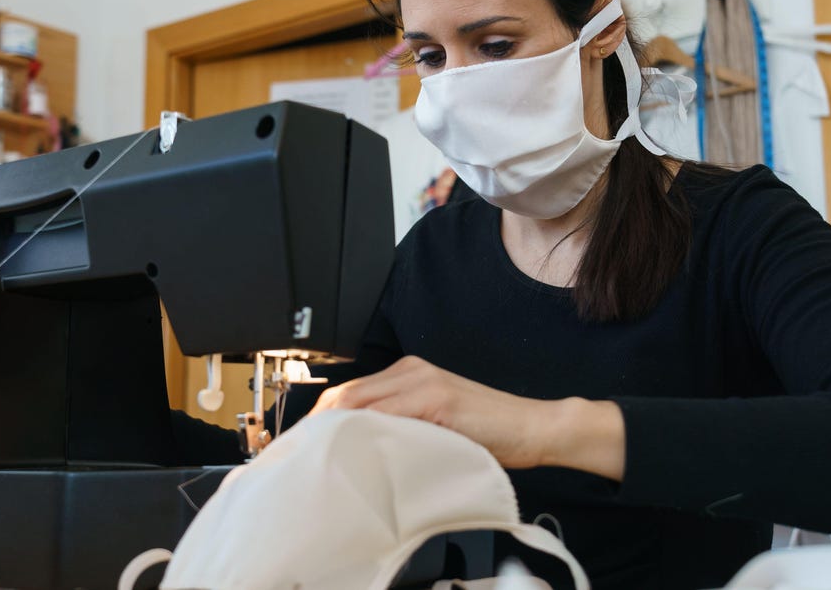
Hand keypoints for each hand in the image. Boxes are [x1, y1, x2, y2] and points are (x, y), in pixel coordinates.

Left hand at [309, 356, 559, 467]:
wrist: (532, 427)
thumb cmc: (488, 434)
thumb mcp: (435, 426)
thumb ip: (401, 427)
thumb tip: (356, 452)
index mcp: (408, 374)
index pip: (348, 393)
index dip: (318, 420)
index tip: (302, 447)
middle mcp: (411, 371)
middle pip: (345, 394)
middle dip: (315, 426)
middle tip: (298, 457)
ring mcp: (424, 382)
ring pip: (359, 402)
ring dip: (332, 430)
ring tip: (315, 459)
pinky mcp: (439, 398)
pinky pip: (388, 414)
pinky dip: (363, 432)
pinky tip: (351, 454)